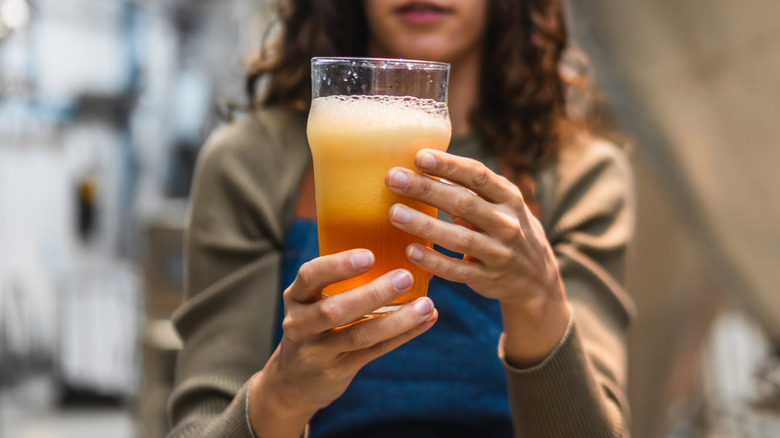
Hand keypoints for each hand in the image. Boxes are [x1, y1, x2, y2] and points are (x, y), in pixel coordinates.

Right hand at [249, 249, 436, 436]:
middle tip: (405, 277)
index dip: (338, 266)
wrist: (296, 380)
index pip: (310, 276)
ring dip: (396, 320)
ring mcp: (317, 351)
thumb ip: (341, 281)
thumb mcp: (313, 300)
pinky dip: (402, 336)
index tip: (369, 255)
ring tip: (426, 304)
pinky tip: (425, 321)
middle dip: (372, 294)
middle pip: (334, 310)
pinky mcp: (337, 371)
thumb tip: (400, 252)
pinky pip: (373, 352)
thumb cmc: (315, 324)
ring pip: (359, 336)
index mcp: (296, 296)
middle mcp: (300, 324)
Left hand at [385, 149, 568, 365]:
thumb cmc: (507, 228)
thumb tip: (423, 164)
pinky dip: (433, 261)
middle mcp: (507, 224)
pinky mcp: (486, 279)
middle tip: (393, 178)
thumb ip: (471, 188)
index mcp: (509, 198)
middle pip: (464, 203)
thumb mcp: (502, 204)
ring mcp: (498, 253)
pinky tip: (410, 251)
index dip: (449, 165)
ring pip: (459, 238)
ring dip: (425, 225)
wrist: (537, 278)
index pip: (478, 175)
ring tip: (395, 213)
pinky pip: (456, 270)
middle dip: (426, 189)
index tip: (420, 156)